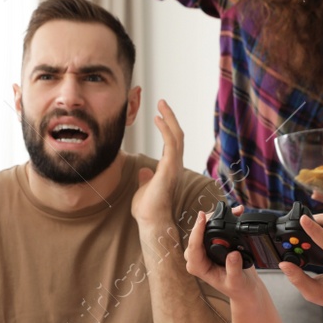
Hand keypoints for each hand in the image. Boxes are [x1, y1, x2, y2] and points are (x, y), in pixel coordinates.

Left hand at [132, 100, 184, 227]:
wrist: (151, 220)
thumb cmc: (148, 209)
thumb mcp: (144, 188)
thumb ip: (146, 178)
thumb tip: (144, 171)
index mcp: (169, 168)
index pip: (172, 143)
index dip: (168, 127)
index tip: (159, 115)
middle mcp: (175, 165)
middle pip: (177, 135)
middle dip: (171, 117)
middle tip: (162, 102)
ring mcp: (174, 166)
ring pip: (177, 136)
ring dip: (169, 118)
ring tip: (161, 104)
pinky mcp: (170, 167)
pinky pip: (171, 143)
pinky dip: (166, 129)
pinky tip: (158, 118)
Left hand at [182, 205, 266, 301]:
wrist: (245, 287)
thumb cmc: (238, 287)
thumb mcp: (236, 281)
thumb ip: (233, 269)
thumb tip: (233, 254)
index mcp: (198, 267)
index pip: (193, 247)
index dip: (196, 231)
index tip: (202, 218)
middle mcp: (198, 256)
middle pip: (197, 233)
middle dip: (210, 220)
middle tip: (224, 212)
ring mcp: (204, 248)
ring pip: (206, 227)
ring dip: (218, 217)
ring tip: (235, 212)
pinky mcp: (213, 242)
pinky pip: (215, 227)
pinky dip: (224, 219)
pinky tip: (236, 213)